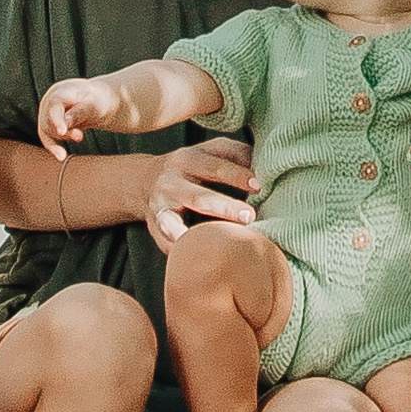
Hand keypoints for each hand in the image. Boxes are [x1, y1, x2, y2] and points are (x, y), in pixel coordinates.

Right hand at [39, 72, 123, 148]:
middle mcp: (49, 102)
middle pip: (50, 120)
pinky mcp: (49, 127)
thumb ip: (81, 111)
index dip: (57, 119)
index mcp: (60, 92)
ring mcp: (47, 115)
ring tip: (79, 136)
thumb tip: (66, 122)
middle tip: (79, 136)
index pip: (55, 106)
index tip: (62, 131)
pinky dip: (54, 149)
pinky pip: (48, 140)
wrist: (94, 102)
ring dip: (65, 136)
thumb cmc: (96, 101)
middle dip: (64, 130)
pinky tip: (61, 157)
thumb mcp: (94, 104)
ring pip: (49, 131)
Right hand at [145, 134, 256, 250]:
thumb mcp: (211, 151)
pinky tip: (195, 260)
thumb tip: (265, 165)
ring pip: (171, 224)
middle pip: (198, 198)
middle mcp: (171, 184)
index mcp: (188, 160)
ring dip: (192, 235)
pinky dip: (179, 252)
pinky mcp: (154, 229)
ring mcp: (160, 208)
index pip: (215, 167)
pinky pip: (165, 244)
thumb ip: (236, 154)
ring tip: (213, 245)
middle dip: (224, 208)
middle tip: (250, 217)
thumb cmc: (193, 166)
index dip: (237, 175)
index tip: (259, 186)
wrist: (145, 181)